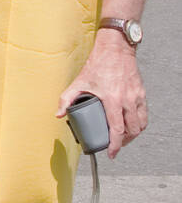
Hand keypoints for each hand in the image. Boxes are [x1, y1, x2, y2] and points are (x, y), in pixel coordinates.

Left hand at [57, 37, 146, 159]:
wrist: (116, 48)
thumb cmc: (98, 64)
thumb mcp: (79, 82)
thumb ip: (66, 99)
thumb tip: (58, 115)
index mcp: (113, 99)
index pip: (117, 129)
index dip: (116, 145)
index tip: (112, 153)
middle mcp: (127, 99)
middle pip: (132, 130)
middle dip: (124, 142)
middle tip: (116, 146)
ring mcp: (137, 96)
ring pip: (141, 124)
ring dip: (133, 134)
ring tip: (123, 138)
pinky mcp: (141, 93)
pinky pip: (144, 114)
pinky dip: (139, 123)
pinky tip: (131, 124)